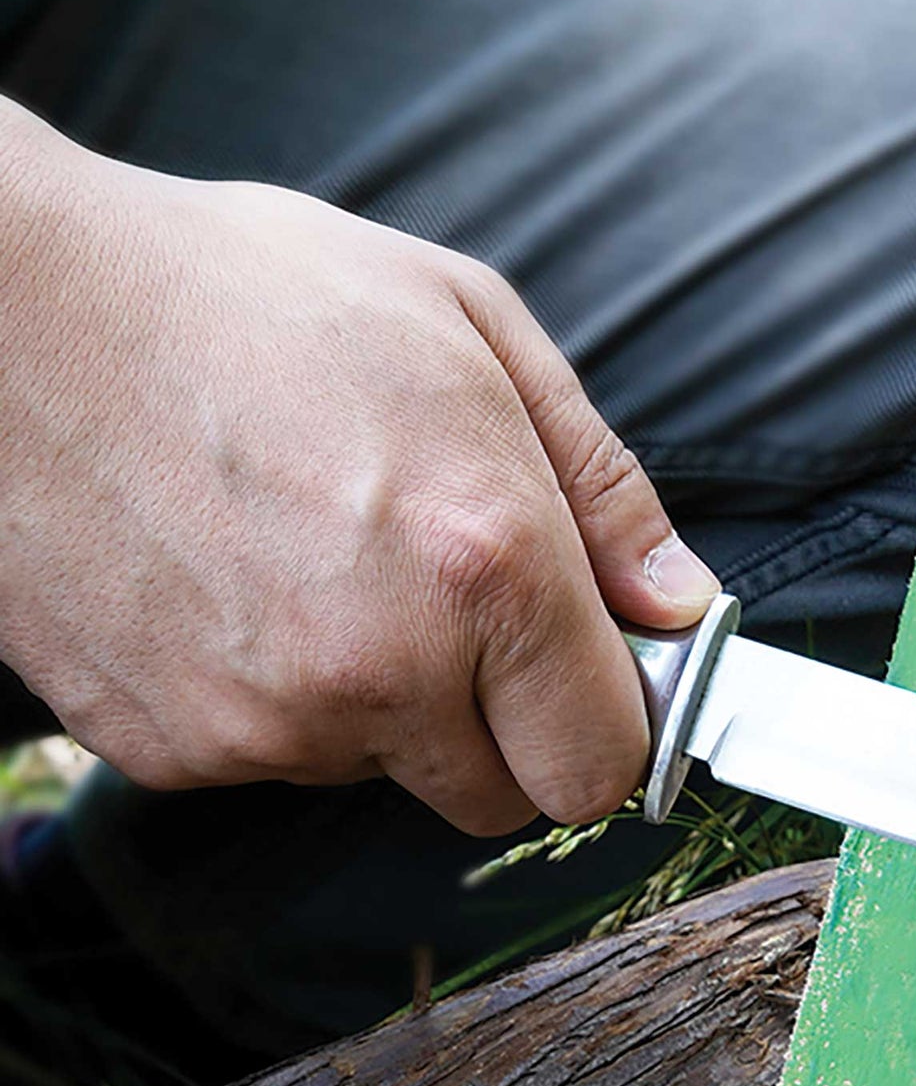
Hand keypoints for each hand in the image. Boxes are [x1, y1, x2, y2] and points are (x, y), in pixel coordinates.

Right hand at [0, 102, 718, 835]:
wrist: (9, 308)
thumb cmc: (246, 292)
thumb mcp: (474, 329)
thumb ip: (604, 489)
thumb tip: (680, 605)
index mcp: (485, 564)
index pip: (603, 764)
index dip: (613, 725)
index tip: (598, 677)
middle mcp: (379, 669)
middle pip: (503, 793)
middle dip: (506, 719)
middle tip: (457, 602)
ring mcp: (261, 723)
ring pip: (382, 771)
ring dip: (384, 700)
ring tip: (320, 552)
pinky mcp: (164, 747)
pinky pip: (273, 758)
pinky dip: (278, 696)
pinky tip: (240, 579)